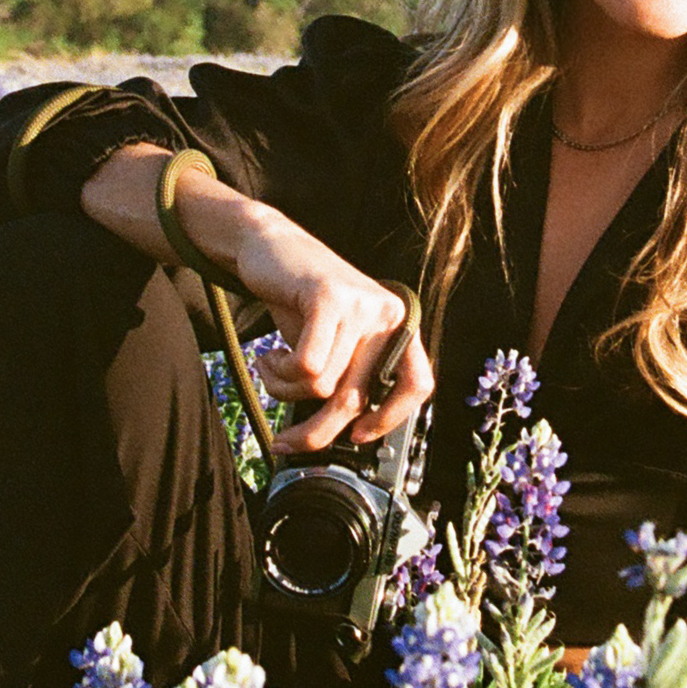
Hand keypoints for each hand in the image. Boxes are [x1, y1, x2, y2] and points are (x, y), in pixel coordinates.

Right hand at [82, 144, 434, 451]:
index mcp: (397, 327)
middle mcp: (388, 315)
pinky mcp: (329, 296)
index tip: (358, 436)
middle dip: (317, 431)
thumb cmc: (300, 302)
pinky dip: (279, 373)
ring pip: (324, 385)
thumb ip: (346, 377)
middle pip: (357, 398)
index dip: (392, 417)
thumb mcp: (333, 342)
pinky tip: (268, 357)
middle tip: (286, 442)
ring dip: (285, 389)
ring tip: (271, 368)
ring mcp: (361, 304)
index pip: (418, 384)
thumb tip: (339, 434)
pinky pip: (307, 365)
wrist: (269, 245)